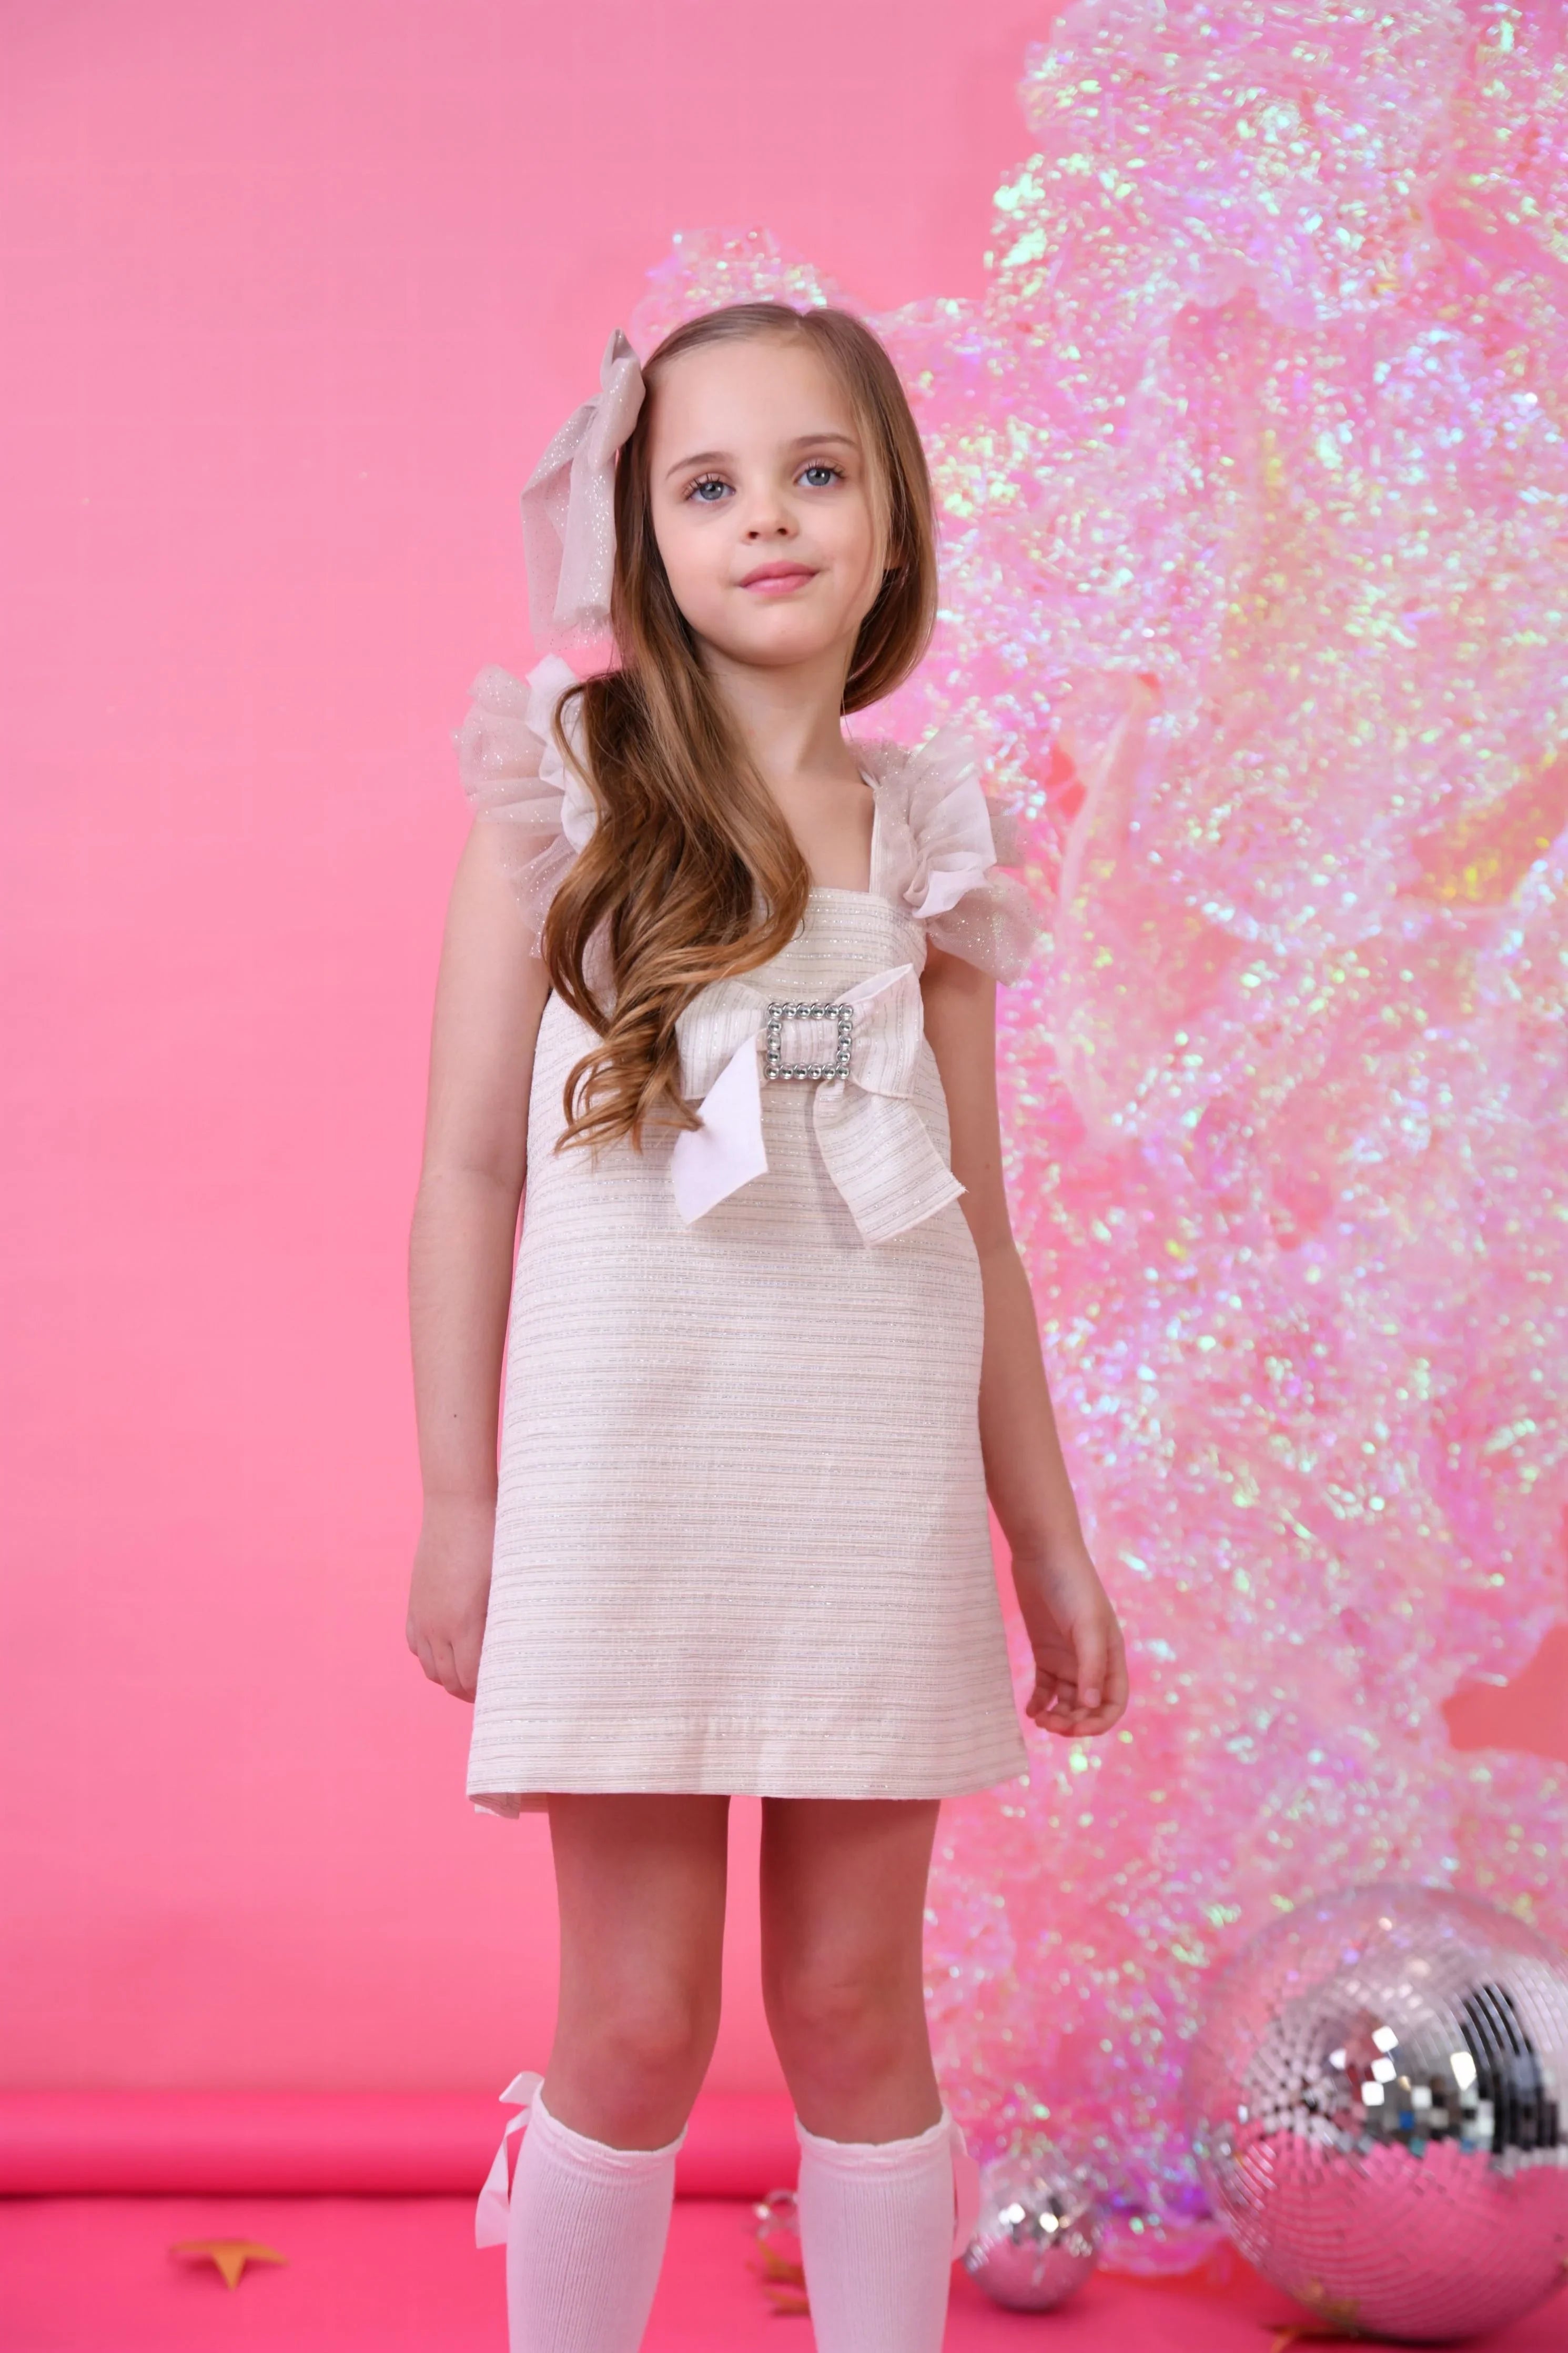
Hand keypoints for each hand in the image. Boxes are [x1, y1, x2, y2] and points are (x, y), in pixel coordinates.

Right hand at [406, 1493, 493, 1701]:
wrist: (458, 1506)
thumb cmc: (494, 1539)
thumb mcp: (509, 1581)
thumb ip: (508, 1620)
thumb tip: (520, 1652)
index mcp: (465, 1623)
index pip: (471, 1679)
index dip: (488, 1693)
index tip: (506, 1693)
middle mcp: (437, 1625)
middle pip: (449, 1680)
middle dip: (471, 1691)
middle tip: (494, 1691)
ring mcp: (422, 1615)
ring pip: (430, 1667)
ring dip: (450, 1677)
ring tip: (472, 1675)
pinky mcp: (414, 1604)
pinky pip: (415, 1645)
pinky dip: (431, 1656)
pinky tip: (449, 1650)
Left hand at [1010, 1542, 1128, 1737]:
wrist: (1043, 1553)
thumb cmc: (1072, 1585)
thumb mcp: (1086, 1625)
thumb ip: (1090, 1666)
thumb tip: (1090, 1706)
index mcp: (1111, 1656)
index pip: (1113, 1703)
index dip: (1099, 1723)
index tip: (1075, 1730)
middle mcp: (1091, 1661)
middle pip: (1088, 1708)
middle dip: (1074, 1723)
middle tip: (1051, 1725)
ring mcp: (1067, 1657)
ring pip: (1067, 1701)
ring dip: (1057, 1716)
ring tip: (1040, 1720)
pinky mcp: (1045, 1652)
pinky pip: (1046, 1687)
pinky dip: (1040, 1703)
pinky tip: (1030, 1710)